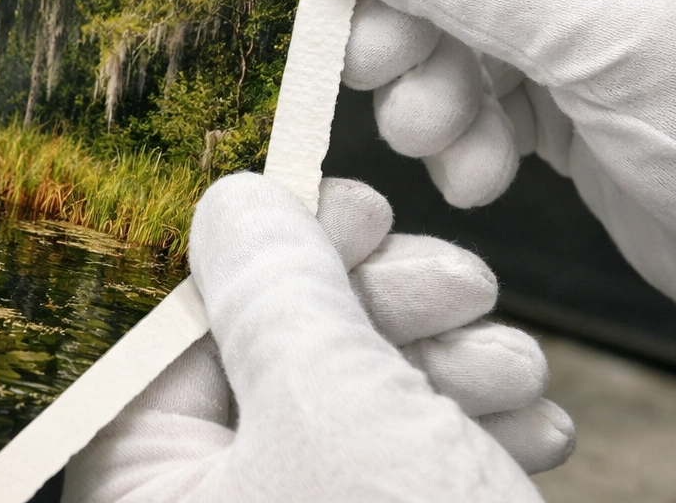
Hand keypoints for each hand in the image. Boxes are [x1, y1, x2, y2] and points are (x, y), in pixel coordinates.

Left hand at [64, 176, 572, 502]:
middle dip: (379, 300)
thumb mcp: (334, 410)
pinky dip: (465, 422)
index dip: (266, 247)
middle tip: (455, 279)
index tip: (347, 205)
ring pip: (352, 396)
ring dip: (443, 357)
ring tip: (510, 362)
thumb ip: (274, 287)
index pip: (182, 324)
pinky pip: (400, 455)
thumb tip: (235, 201)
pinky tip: (527, 417)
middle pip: (275, 351)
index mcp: (147, 490)